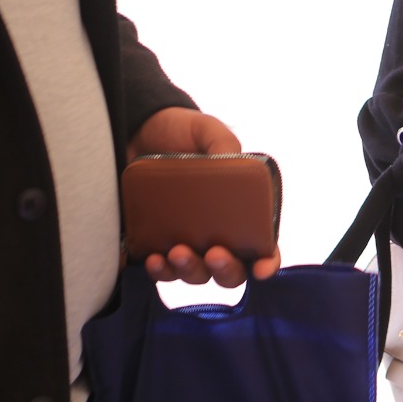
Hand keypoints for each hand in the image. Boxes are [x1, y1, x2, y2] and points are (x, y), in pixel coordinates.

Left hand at [128, 107, 281, 285]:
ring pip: (197, 274)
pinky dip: (161, 270)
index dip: (267, 261)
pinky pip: (163, 271)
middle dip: (226, 269)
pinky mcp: (157, 245)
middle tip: (214, 252)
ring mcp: (188, 242)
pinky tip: (154, 258)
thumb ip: (223, 142)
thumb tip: (233, 161)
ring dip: (191, 270)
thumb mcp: (204, 129)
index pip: (263, 244)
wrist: (135, 133)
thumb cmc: (179, 132)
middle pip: (232, 269)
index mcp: (241, 209)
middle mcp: (218, 232)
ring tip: (178, 250)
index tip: (261, 268)